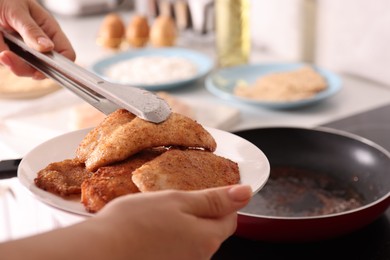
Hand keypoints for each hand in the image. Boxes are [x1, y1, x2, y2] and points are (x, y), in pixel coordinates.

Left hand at [0, 0, 74, 78]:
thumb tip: (48, 47)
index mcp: (49, 30)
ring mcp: (25, 51)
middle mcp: (40, 44)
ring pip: (23, 69)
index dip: (59, 65)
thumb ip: (31, 30)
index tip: (40, 68)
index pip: (66, 54)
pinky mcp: (11, 54)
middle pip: (43, 68)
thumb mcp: (17, 11)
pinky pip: (8, 65)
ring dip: (8, 61)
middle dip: (23, 66)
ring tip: (0, 47)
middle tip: (5, 56)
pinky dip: (2, 59)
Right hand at [0, 185, 251, 259]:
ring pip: (193, 240)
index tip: (211, 190)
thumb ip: (214, 199)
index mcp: (206, 239)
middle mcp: (199, 259)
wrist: (99, 251)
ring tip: (160, 214)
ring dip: (184, 226)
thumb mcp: (178, 200)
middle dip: (202, 213)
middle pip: (212, 231)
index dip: (224, 201)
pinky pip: (177, 250)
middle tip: (179, 199)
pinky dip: (170, 237)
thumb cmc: (135, 222)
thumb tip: (246, 192)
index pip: (230, 218)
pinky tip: (152, 230)